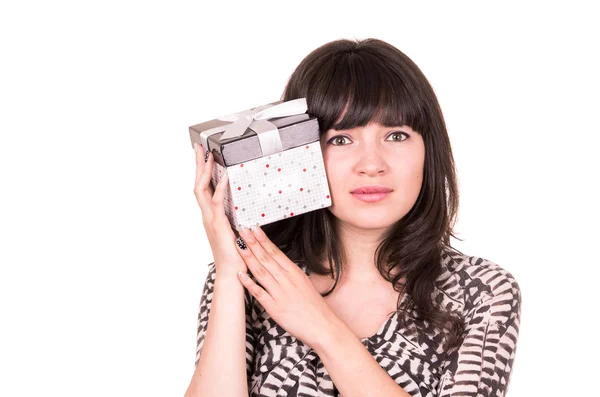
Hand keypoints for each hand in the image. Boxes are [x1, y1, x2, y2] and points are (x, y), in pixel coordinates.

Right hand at [193, 142, 246, 274]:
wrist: (231, 273)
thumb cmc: (234, 254)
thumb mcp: (235, 231)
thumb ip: (235, 218)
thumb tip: (242, 205)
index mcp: (210, 216)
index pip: (202, 188)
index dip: (201, 171)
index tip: (202, 155)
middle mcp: (206, 215)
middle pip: (197, 184)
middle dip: (197, 164)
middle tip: (197, 146)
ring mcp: (210, 219)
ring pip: (201, 190)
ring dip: (204, 171)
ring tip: (207, 154)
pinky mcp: (218, 225)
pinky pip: (217, 202)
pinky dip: (220, 188)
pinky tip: (225, 176)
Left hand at [235, 225, 339, 349]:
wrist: (323, 326)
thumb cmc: (314, 307)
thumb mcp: (304, 283)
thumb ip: (290, 274)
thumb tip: (279, 265)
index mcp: (294, 272)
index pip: (275, 252)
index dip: (263, 240)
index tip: (253, 228)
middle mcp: (286, 280)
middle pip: (266, 258)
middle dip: (252, 243)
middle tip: (242, 229)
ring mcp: (280, 293)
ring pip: (261, 271)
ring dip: (248, 257)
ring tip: (238, 245)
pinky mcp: (275, 308)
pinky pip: (259, 293)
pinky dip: (249, 283)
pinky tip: (240, 274)